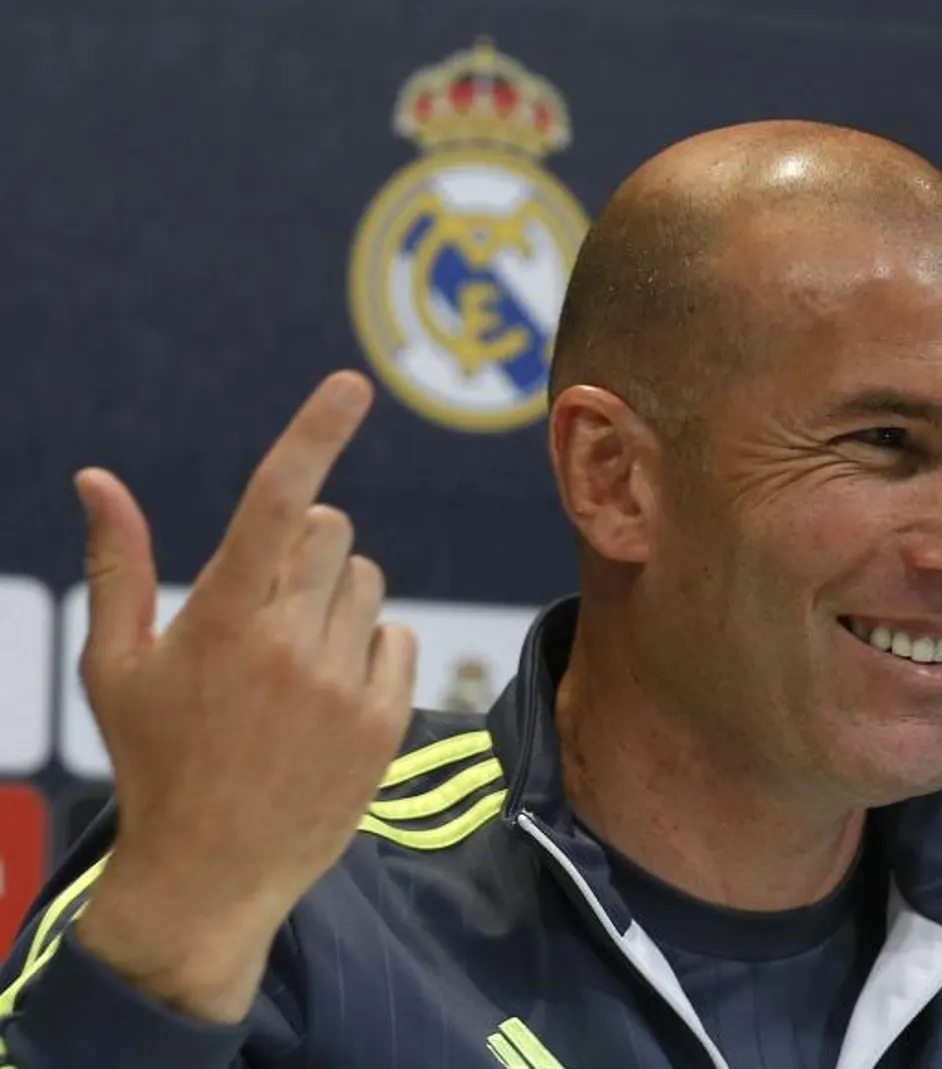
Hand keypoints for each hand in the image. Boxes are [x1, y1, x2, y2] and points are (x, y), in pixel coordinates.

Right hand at [70, 371, 416, 1022]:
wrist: (210, 875)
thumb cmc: (154, 760)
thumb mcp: (115, 666)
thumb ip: (116, 565)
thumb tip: (97, 478)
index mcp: (217, 618)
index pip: (277, 501)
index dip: (314, 433)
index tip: (351, 385)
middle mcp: (286, 644)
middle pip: (333, 533)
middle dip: (306, 550)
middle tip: (268, 606)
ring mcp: (341, 684)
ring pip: (369, 584)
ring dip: (339, 601)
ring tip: (291, 660)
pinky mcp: (383, 721)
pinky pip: (400, 638)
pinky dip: (370, 649)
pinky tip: (327, 693)